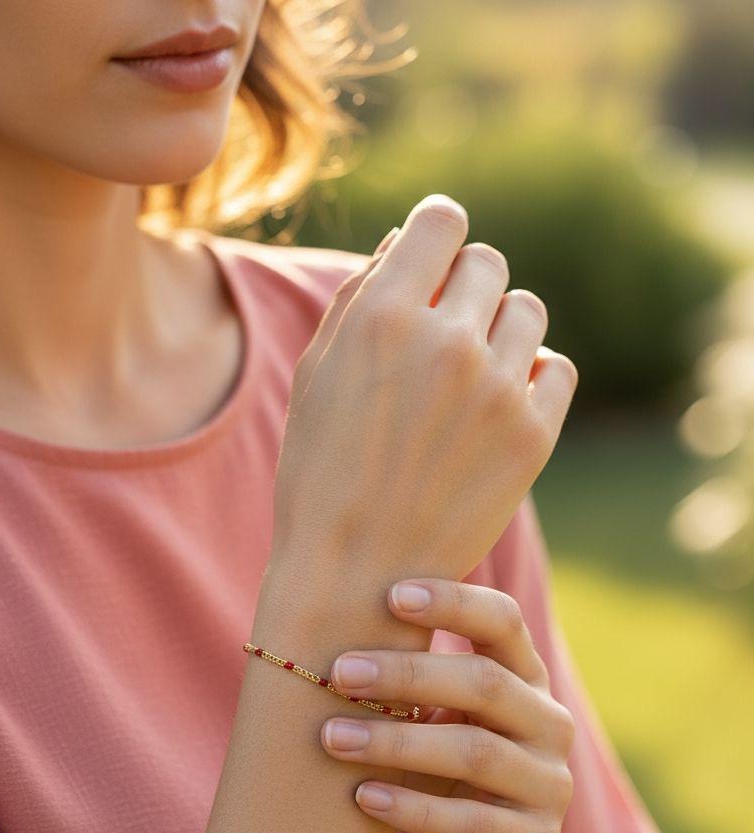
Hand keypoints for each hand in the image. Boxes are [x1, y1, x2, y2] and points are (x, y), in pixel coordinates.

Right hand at [271, 195, 578, 591]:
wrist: (355, 574)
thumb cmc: (321, 470)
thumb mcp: (317, 373)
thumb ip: (362, 295)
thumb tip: (410, 241)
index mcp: (384, 316)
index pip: (443, 219)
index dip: (436, 234)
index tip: (431, 263)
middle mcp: (446, 342)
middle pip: (488, 263)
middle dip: (464, 286)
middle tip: (441, 333)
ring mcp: (496, 390)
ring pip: (527, 311)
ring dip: (500, 328)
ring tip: (469, 373)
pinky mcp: (532, 437)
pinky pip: (555, 369)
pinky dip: (531, 376)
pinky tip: (498, 402)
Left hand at [317, 577, 575, 832]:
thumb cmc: (434, 778)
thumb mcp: (429, 721)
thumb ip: (404, 680)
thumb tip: (318, 622)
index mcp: (525, 679)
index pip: (503, 622)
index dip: (453, 602)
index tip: (391, 594)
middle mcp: (548, 725)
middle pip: (486, 683)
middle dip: (408, 673)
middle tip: (341, 672)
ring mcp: (549, 787)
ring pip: (476, 753)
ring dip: (397, 742)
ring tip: (331, 738)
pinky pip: (472, 824)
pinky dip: (413, 809)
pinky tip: (363, 798)